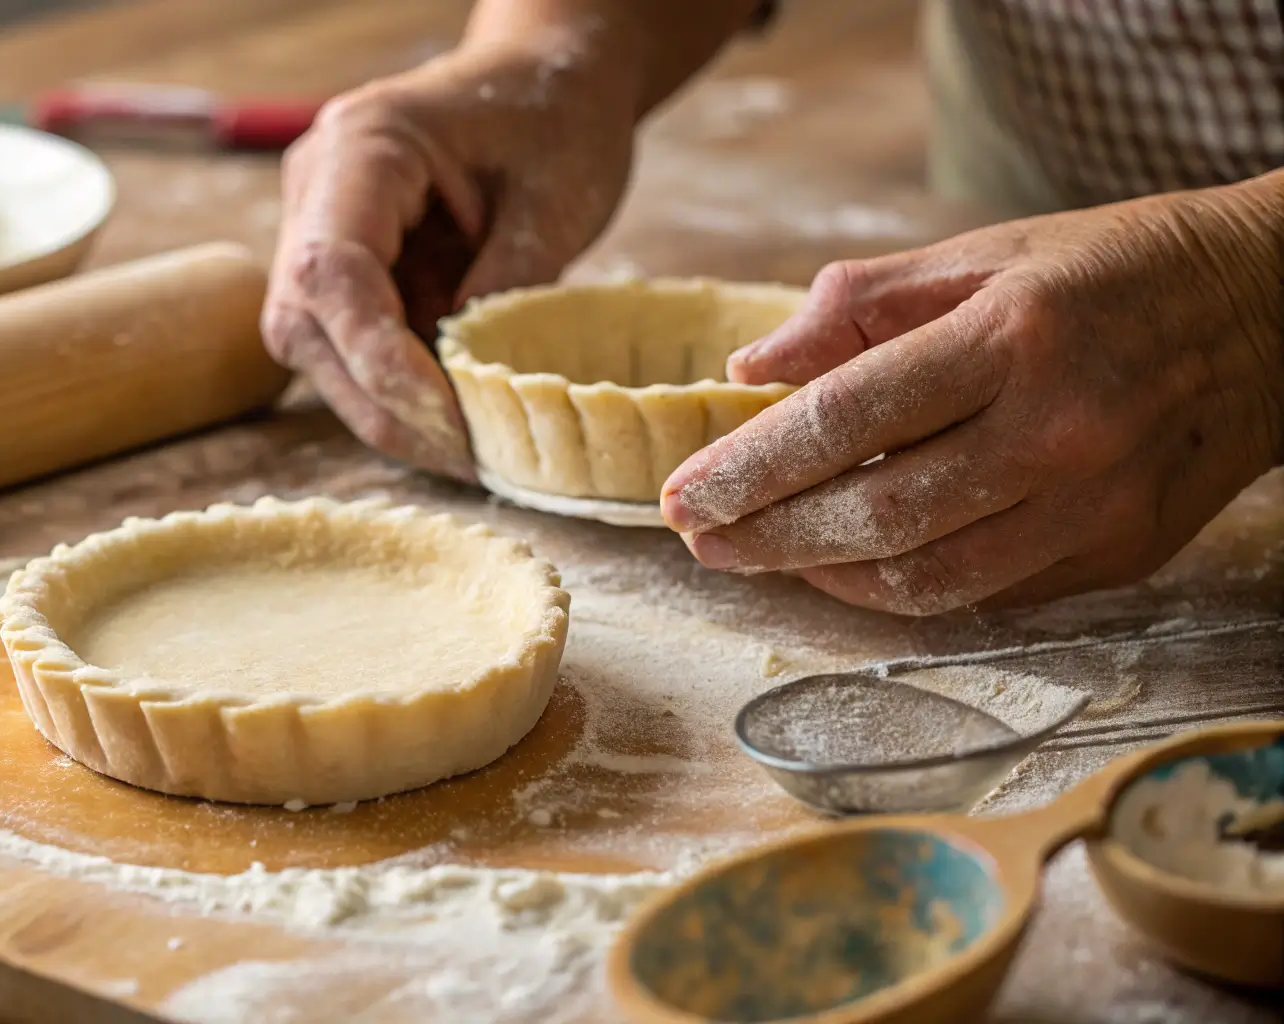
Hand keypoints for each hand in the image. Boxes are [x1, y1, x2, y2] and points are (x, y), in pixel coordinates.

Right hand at [262, 44, 639, 478]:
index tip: (446, 415)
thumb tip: (467, 388)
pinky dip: (399, 394)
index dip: (377, 356)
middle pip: (307, 324)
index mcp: (359, 146)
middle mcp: (316, 192)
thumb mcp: (554, 198)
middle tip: (466, 456)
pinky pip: (351, 349)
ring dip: (386, 410)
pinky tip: (457, 426)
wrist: (547, 76)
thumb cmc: (556, 117)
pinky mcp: (345, 273)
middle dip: (380, 401)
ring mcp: (318, 232)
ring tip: (468, 453)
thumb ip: (505, 286)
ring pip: (319, 351)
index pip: (332, 270)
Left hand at [660, 176, 1283, 614]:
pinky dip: (904, 587)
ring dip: (824, 577)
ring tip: (762, 555)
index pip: (846, 419)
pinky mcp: (1120, 557)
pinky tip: (851, 565)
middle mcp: (1058, 432)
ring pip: (927, 580)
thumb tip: (751, 369)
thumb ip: (856, 306)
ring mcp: (1096, 507)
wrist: (1274, 309)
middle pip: (875, 517)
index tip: (682, 493)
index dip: (750, 466)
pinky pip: (986, 595)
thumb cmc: (1109, 271)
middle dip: (766, 537)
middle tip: (698, 539)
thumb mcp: (983, 255)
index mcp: (1012, 337)